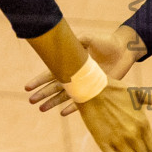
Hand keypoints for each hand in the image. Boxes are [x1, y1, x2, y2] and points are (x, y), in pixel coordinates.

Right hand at [26, 27, 148, 115]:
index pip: (51, 73)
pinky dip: (72, 107)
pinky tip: (62, 112)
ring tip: (40, 109)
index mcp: (71, 64)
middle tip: (30, 100)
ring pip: (64, 96)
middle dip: (42, 93)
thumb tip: (62, 41)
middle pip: (55, 86)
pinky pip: (82, 102)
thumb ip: (77, 41)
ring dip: (52, 102)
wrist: (123, 50)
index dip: (39, 80)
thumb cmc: (105, 42)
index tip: (28, 87)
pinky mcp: (95, 90)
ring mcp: (84, 84)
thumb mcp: (89, 39)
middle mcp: (75, 75)